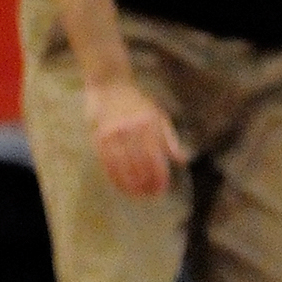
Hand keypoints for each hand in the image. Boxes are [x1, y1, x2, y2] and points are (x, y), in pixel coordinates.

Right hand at [84, 76, 187, 198]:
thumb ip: (169, 138)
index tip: (162, 189)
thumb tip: (181, 159)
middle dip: (146, 183)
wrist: (111, 85)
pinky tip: (122, 186)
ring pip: (123, 167)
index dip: (159, 176)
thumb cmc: (138, 102)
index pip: (156, 158)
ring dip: (131, 184)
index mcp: (149, 124)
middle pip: (140, 165)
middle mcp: (132, 130)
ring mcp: (114, 134)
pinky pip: (108, 163)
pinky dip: (115, 178)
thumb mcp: (158, 115)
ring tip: (138, 195)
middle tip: (151, 195)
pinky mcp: (100, 137)